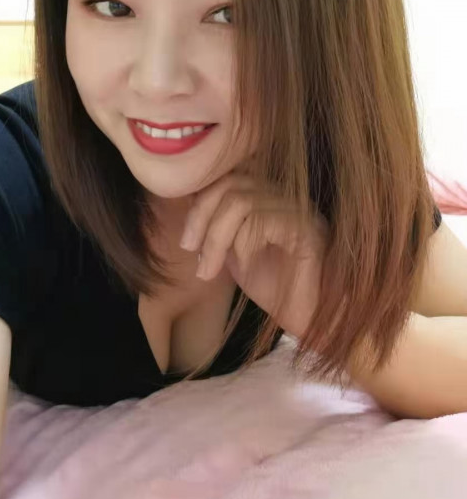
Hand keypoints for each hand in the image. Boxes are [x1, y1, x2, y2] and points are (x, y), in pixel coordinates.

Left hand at [179, 171, 329, 338]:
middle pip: (231, 184)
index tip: (188, 241)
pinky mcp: (308, 230)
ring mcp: (299, 209)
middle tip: (190, 250)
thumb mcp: (234, 252)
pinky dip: (242, 245)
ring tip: (208, 270)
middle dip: (201, 217)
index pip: (227, 177)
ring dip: (215, 238)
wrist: (311, 321)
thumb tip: (190, 203)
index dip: (200, 203)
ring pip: (241, 202)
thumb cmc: (276, 288)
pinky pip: (262, 221)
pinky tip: (244, 266)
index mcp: (267, 197)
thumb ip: (218, 227)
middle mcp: (285, 196)